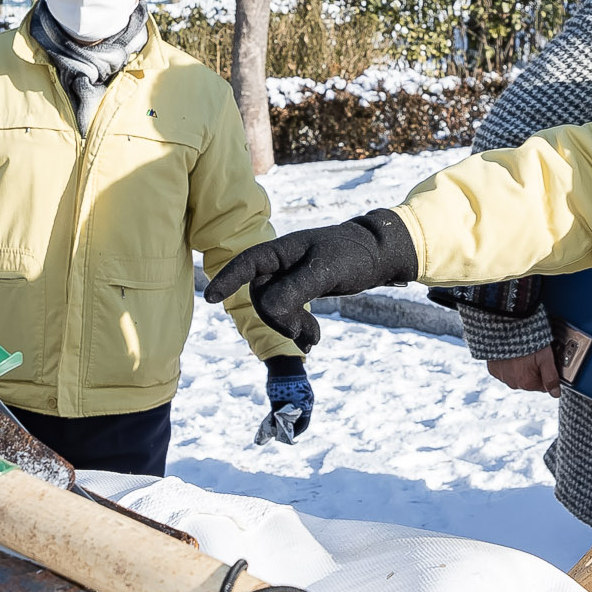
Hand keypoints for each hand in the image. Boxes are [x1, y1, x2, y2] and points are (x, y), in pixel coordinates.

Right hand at [206, 211, 420, 350]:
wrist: (381, 256)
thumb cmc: (354, 255)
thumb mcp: (325, 271)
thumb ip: (293, 290)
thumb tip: (267, 309)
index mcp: (281, 250)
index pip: (246, 264)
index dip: (227, 280)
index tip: (210, 298)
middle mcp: (280, 263)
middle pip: (261, 296)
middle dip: (279, 318)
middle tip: (304, 332)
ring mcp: (289, 278)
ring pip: (274, 309)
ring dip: (290, 328)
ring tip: (314, 341)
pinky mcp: (300, 291)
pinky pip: (287, 314)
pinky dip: (298, 329)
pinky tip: (313, 341)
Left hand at [255, 357, 312, 443]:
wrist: (283, 362)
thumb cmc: (280, 383)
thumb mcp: (276, 402)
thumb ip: (276, 415)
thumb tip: (274, 428)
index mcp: (304, 405)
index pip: (302, 425)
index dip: (294, 433)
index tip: (284, 438)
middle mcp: (308, 401)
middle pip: (301, 419)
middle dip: (291, 426)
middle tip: (280, 431)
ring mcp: (306, 395)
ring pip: (300, 411)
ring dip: (291, 417)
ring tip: (279, 420)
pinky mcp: (302, 390)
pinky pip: (299, 403)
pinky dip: (292, 409)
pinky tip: (282, 409)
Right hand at [488, 349, 560, 394]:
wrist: (506, 330)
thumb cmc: (528, 342)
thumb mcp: (545, 358)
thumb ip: (552, 377)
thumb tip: (556, 394)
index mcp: (527, 383)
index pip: (543, 386)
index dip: (547, 374)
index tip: (545, 361)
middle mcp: (514, 384)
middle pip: (529, 381)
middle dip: (533, 371)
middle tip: (534, 355)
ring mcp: (503, 377)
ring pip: (517, 376)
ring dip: (520, 368)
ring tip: (522, 353)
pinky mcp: (494, 370)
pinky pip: (504, 371)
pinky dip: (508, 365)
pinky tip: (512, 354)